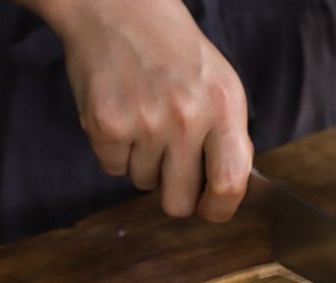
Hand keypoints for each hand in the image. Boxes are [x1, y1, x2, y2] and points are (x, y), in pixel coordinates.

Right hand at [32, 0, 252, 221]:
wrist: (117, 6)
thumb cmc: (173, 52)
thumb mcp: (220, 85)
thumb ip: (228, 139)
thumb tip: (227, 193)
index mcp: (223, 106)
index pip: (229, 184)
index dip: (219, 210)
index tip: (209, 210)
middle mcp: (186, 116)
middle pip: (178, 202)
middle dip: (173, 193)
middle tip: (169, 166)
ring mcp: (144, 121)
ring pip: (143, 183)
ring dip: (142, 162)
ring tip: (143, 118)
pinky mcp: (106, 123)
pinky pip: (112, 168)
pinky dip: (114, 150)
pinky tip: (121, 113)